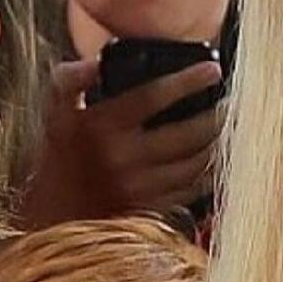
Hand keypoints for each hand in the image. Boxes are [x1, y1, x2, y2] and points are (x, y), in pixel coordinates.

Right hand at [23, 58, 223, 225]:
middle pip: (188, 133)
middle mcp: (123, 158)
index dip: (189, 80)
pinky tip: (218, 157)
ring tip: (232, 127)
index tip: (214, 69)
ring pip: (196, 163)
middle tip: (235, 101)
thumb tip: (97, 61)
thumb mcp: (54, 114)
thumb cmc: (57, 160)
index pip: (154, 95)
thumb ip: (70, 80)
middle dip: (218, 115)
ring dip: (219, 143)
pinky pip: (193, 190)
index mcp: (101, 125)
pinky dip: (211, 172)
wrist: (48, 220)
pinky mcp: (150, 211)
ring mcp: (139, 189)